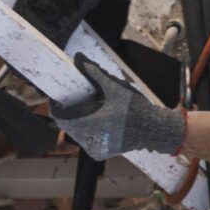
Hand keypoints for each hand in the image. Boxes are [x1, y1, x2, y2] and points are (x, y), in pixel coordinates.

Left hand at [51, 57, 185, 161]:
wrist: (154, 129)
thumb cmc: (135, 109)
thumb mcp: (114, 88)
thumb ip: (94, 73)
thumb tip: (78, 58)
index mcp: (91, 126)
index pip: (61, 118)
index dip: (56, 105)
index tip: (57, 94)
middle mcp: (90, 141)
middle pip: (68, 124)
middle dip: (68, 110)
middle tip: (72, 96)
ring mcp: (95, 149)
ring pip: (76, 131)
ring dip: (76, 118)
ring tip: (84, 104)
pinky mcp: (101, 151)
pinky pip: (86, 137)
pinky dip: (86, 126)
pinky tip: (94, 115)